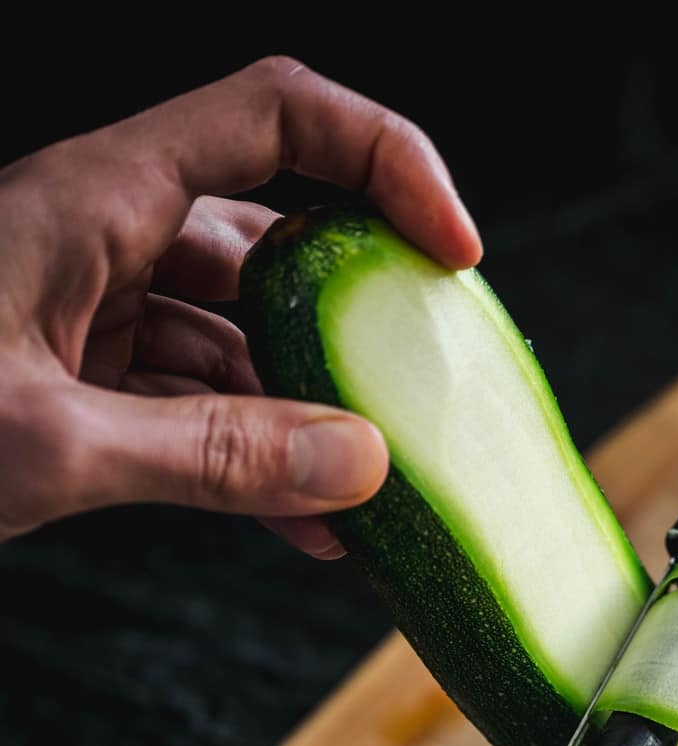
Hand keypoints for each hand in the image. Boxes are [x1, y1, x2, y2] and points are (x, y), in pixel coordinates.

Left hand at [0, 57, 479, 556]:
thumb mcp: (50, 443)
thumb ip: (211, 454)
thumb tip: (360, 466)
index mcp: (97, 198)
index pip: (276, 119)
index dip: (384, 162)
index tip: (452, 250)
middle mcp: (104, 232)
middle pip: (275, 234)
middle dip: (362, 313)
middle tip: (429, 389)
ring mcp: (91, 303)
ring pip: (239, 333)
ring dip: (311, 408)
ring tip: (375, 489)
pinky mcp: (78, 371)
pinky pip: (193, 396)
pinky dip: (252, 451)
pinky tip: (302, 520)